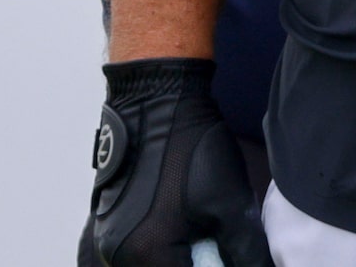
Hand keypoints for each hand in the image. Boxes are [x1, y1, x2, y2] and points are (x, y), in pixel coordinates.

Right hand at [87, 59, 272, 264]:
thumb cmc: (193, 150)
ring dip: (187, 256)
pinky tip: (191, 225)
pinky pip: (144, 250)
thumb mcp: (230, 204)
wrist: (155, 104)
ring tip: (209, 232)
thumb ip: (245, 251)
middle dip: (203, 263)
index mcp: (147, 254)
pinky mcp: (111, 225)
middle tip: (224, 244)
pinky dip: (171, 246)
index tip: (236, 255)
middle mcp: (118, 254)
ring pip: (158, 264)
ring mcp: (110, 239)